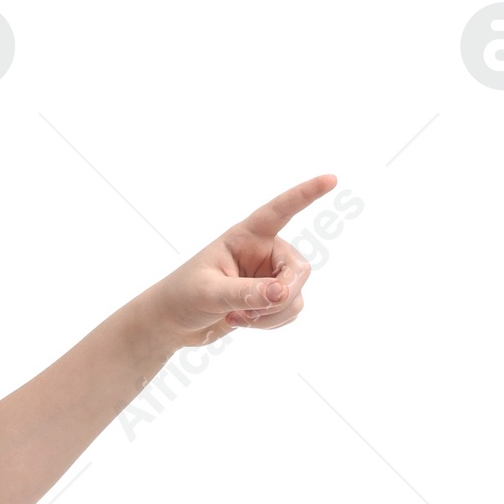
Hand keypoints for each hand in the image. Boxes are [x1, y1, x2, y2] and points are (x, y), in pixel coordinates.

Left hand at [145, 174, 337, 350]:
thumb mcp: (210, 293)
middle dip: (282, 296)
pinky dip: (271, 323)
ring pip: (296, 295)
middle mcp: (264, 251)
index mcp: (247, 236)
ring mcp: (269, 276)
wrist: (172, 323)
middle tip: (253, 311)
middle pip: (299, 269)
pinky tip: (244, 322)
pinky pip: (290, 311)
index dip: (307, 194)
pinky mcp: (269, 300)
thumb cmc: (183, 297)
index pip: (281, 210)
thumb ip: (246, 293)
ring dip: (272, 315)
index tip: (331, 179)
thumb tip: (282, 294)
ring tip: (239, 317)